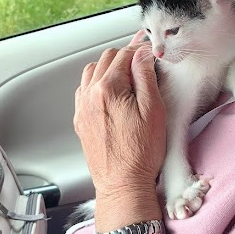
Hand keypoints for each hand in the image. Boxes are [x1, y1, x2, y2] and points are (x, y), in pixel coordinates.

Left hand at [73, 34, 166, 202]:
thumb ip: (145, 77)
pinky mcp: (81, 120)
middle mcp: (89, 95)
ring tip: (128, 77)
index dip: (140, 50)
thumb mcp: (153, 110)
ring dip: (109, 69)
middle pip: (106, 60)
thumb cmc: (140, 153)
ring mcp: (82, 108)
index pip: (123, 55)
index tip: (150, 52)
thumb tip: (142, 55)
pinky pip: (85, 90)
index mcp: (108, 89)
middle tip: (143, 63)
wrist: (122, 183)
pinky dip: (97, 84)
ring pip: (92, 72)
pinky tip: (112, 93)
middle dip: (125, 57)